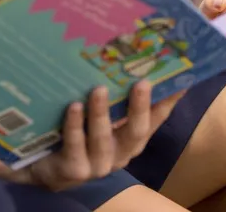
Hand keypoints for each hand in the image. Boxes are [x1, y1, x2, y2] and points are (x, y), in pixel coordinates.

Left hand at [11, 82, 182, 190]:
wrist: (44, 164)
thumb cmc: (79, 130)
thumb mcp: (101, 114)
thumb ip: (115, 96)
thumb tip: (127, 54)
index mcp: (131, 138)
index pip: (156, 118)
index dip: (169, 101)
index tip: (182, 80)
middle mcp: (120, 153)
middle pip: (136, 132)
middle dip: (140, 107)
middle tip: (142, 82)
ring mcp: (98, 164)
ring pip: (103, 138)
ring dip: (101, 113)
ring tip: (99, 89)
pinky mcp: (74, 170)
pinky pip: (75, 146)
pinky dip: (74, 126)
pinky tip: (73, 106)